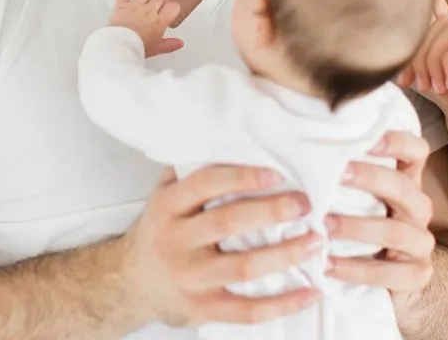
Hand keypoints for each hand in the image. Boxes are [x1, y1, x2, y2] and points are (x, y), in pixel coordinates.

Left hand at [111, 0, 182, 57]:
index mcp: (159, 21)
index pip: (173, 7)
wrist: (120, 45)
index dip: (174, 6)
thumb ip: (169, 45)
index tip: (172, 9)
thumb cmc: (138, 48)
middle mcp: (149, 10)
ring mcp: (136, 5)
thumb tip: (180, 43)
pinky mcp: (122, 4)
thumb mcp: (156, 49)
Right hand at [120, 167, 321, 326]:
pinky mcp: (203, 308)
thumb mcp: (163, 195)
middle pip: (228, 223)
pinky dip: (283, 304)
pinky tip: (311, 292)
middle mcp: (176, 241)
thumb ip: (190, 170)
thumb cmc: (159, 232)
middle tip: (304, 203)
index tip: (276, 173)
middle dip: (271, 211)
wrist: (131, 283)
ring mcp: (190, 278)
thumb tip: (229, 135)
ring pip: (244, 267)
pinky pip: (248, 311)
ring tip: (316, 241)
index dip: (242, 177)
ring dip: (286, 254)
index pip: (205, 184)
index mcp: (168, 207)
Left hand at [326, 131, 436, 300]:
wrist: (386, 281)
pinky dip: (355, 269)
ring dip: (356, 227)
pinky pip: (388, 273)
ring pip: (396, 231)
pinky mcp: (417, 275)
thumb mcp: (356, 199)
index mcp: (407, 182)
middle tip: (337, 175)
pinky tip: (328, 264)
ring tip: (323, 226)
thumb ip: (343, 177)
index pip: (417, 152)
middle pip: (404, 187)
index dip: (396, 142)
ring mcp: (421, 243)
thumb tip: (300, 150)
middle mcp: (419, 209)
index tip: (365, 141)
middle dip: (370, 178)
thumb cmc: (360, 228)